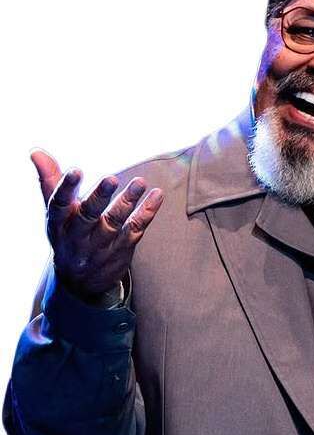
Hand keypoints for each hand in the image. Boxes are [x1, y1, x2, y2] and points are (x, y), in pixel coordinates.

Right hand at [31, 149, 163, 295]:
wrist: (80, 282)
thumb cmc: (68, 234)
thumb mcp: (56, 213)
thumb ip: (50, 181)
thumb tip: (36, 152)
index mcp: (58, 225)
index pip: (58, 206)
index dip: (65, 189)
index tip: (75, 171)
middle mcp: (77, 238)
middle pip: (88, 217)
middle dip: (99, 197)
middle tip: (111, 178)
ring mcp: (101, 246)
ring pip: (114, 223)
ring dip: (127, 202)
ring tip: (140, 182)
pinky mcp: (122, 250)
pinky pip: (136, 230)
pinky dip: (147, 213)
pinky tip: (157, 196)